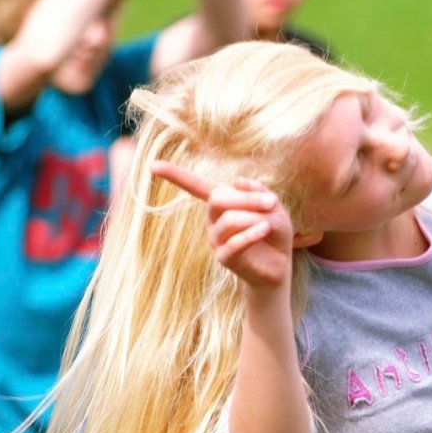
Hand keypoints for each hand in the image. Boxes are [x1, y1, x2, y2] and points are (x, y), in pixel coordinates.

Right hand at [152, 161, 295, 288]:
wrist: (278, 266)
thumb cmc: (274, 232)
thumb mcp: (273, 207)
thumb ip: (260, 192)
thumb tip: (237, 181)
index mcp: (221, 203)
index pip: (195, 186)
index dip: (175, 175)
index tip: (153, 165)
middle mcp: (212, 219)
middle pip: (218, 198)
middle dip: (246, 198)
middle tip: (270, 203)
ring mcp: (215, 239)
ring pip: (229, 219)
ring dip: (255, 218)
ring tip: (270, 224)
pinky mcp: (224, 257)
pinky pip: (234, 243)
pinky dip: (252, 234)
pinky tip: (266, 230)